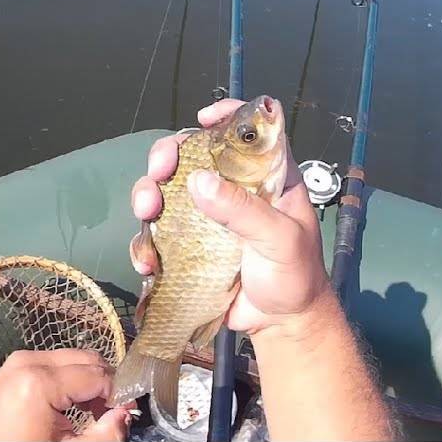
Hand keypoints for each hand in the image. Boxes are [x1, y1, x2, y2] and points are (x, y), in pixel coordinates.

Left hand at [0, 349, 134, 441]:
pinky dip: (68, 379)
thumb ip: (103, 435)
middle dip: (105, 383)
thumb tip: (125, 416)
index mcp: (39, 381)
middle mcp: (28, 361)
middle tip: (113, 413)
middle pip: (86, 359)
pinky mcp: (11, 368)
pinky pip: (52, 363)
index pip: (98, 375)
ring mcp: (16, 361)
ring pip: (71, 358)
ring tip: (94, 412)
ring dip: (88, 380)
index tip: (127, 413)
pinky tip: (72, 405)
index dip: (119, 394)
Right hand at [129, 99, 331, 335]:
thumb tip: (199, 181)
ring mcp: (206, 217)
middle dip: (167, 156)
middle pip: (192, 156)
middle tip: (159, 170)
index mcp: (265, 178)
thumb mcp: (280, 239)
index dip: (226, 117)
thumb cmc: (295, 275)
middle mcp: (232, 190)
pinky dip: (145, 243)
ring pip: (166, 191)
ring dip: (148, 193)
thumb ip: (244, 210)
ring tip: (146, 210)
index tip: (203, 118)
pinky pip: (158, 235)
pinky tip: (148, 261)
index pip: (246, 134)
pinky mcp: (188, 246)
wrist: (282, 325)